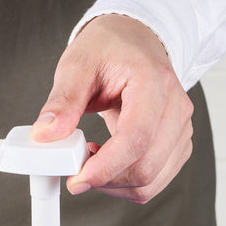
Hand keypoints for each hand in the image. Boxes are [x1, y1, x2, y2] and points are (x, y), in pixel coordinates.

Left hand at [31, 14, 193, 203]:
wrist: (134, 40)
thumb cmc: (109, 48)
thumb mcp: (77, 66)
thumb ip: (61, 102)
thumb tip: (45, 135)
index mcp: (153, 82)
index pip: (135, 139)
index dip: (105, 168)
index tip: (76, 180)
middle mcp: (175, 107)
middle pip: (146, 167)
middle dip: (106, 179)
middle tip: (76, 168)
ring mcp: (180, 127)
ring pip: (152, 180)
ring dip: (115, 184)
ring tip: (92, 159)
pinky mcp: (178, 142)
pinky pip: (156, 179)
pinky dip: (127, 182)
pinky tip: (110, 160)